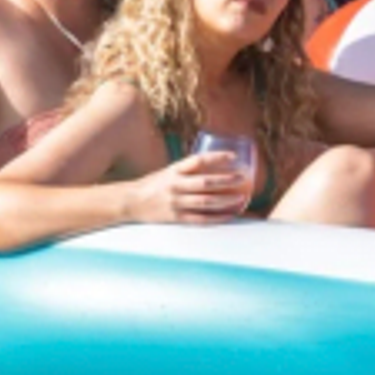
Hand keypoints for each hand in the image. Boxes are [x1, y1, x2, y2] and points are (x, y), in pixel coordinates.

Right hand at [128, 151, 252, 224]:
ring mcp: (175, 203)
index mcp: (174, 171)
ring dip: (225, 200)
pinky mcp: (176, 218)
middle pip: (204, 183)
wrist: (130, 202)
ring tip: (241, 197)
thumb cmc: (154, 184)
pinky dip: (216, 217)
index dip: (216, 157)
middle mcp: (175, 186)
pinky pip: (200, 219)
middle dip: (226, 180)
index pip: (198, 160)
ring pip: (205, 202)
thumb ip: (189, 170)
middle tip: (243, 177)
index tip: (233, 156)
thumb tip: (217, 165)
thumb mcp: (169, 171)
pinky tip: (230, 215)